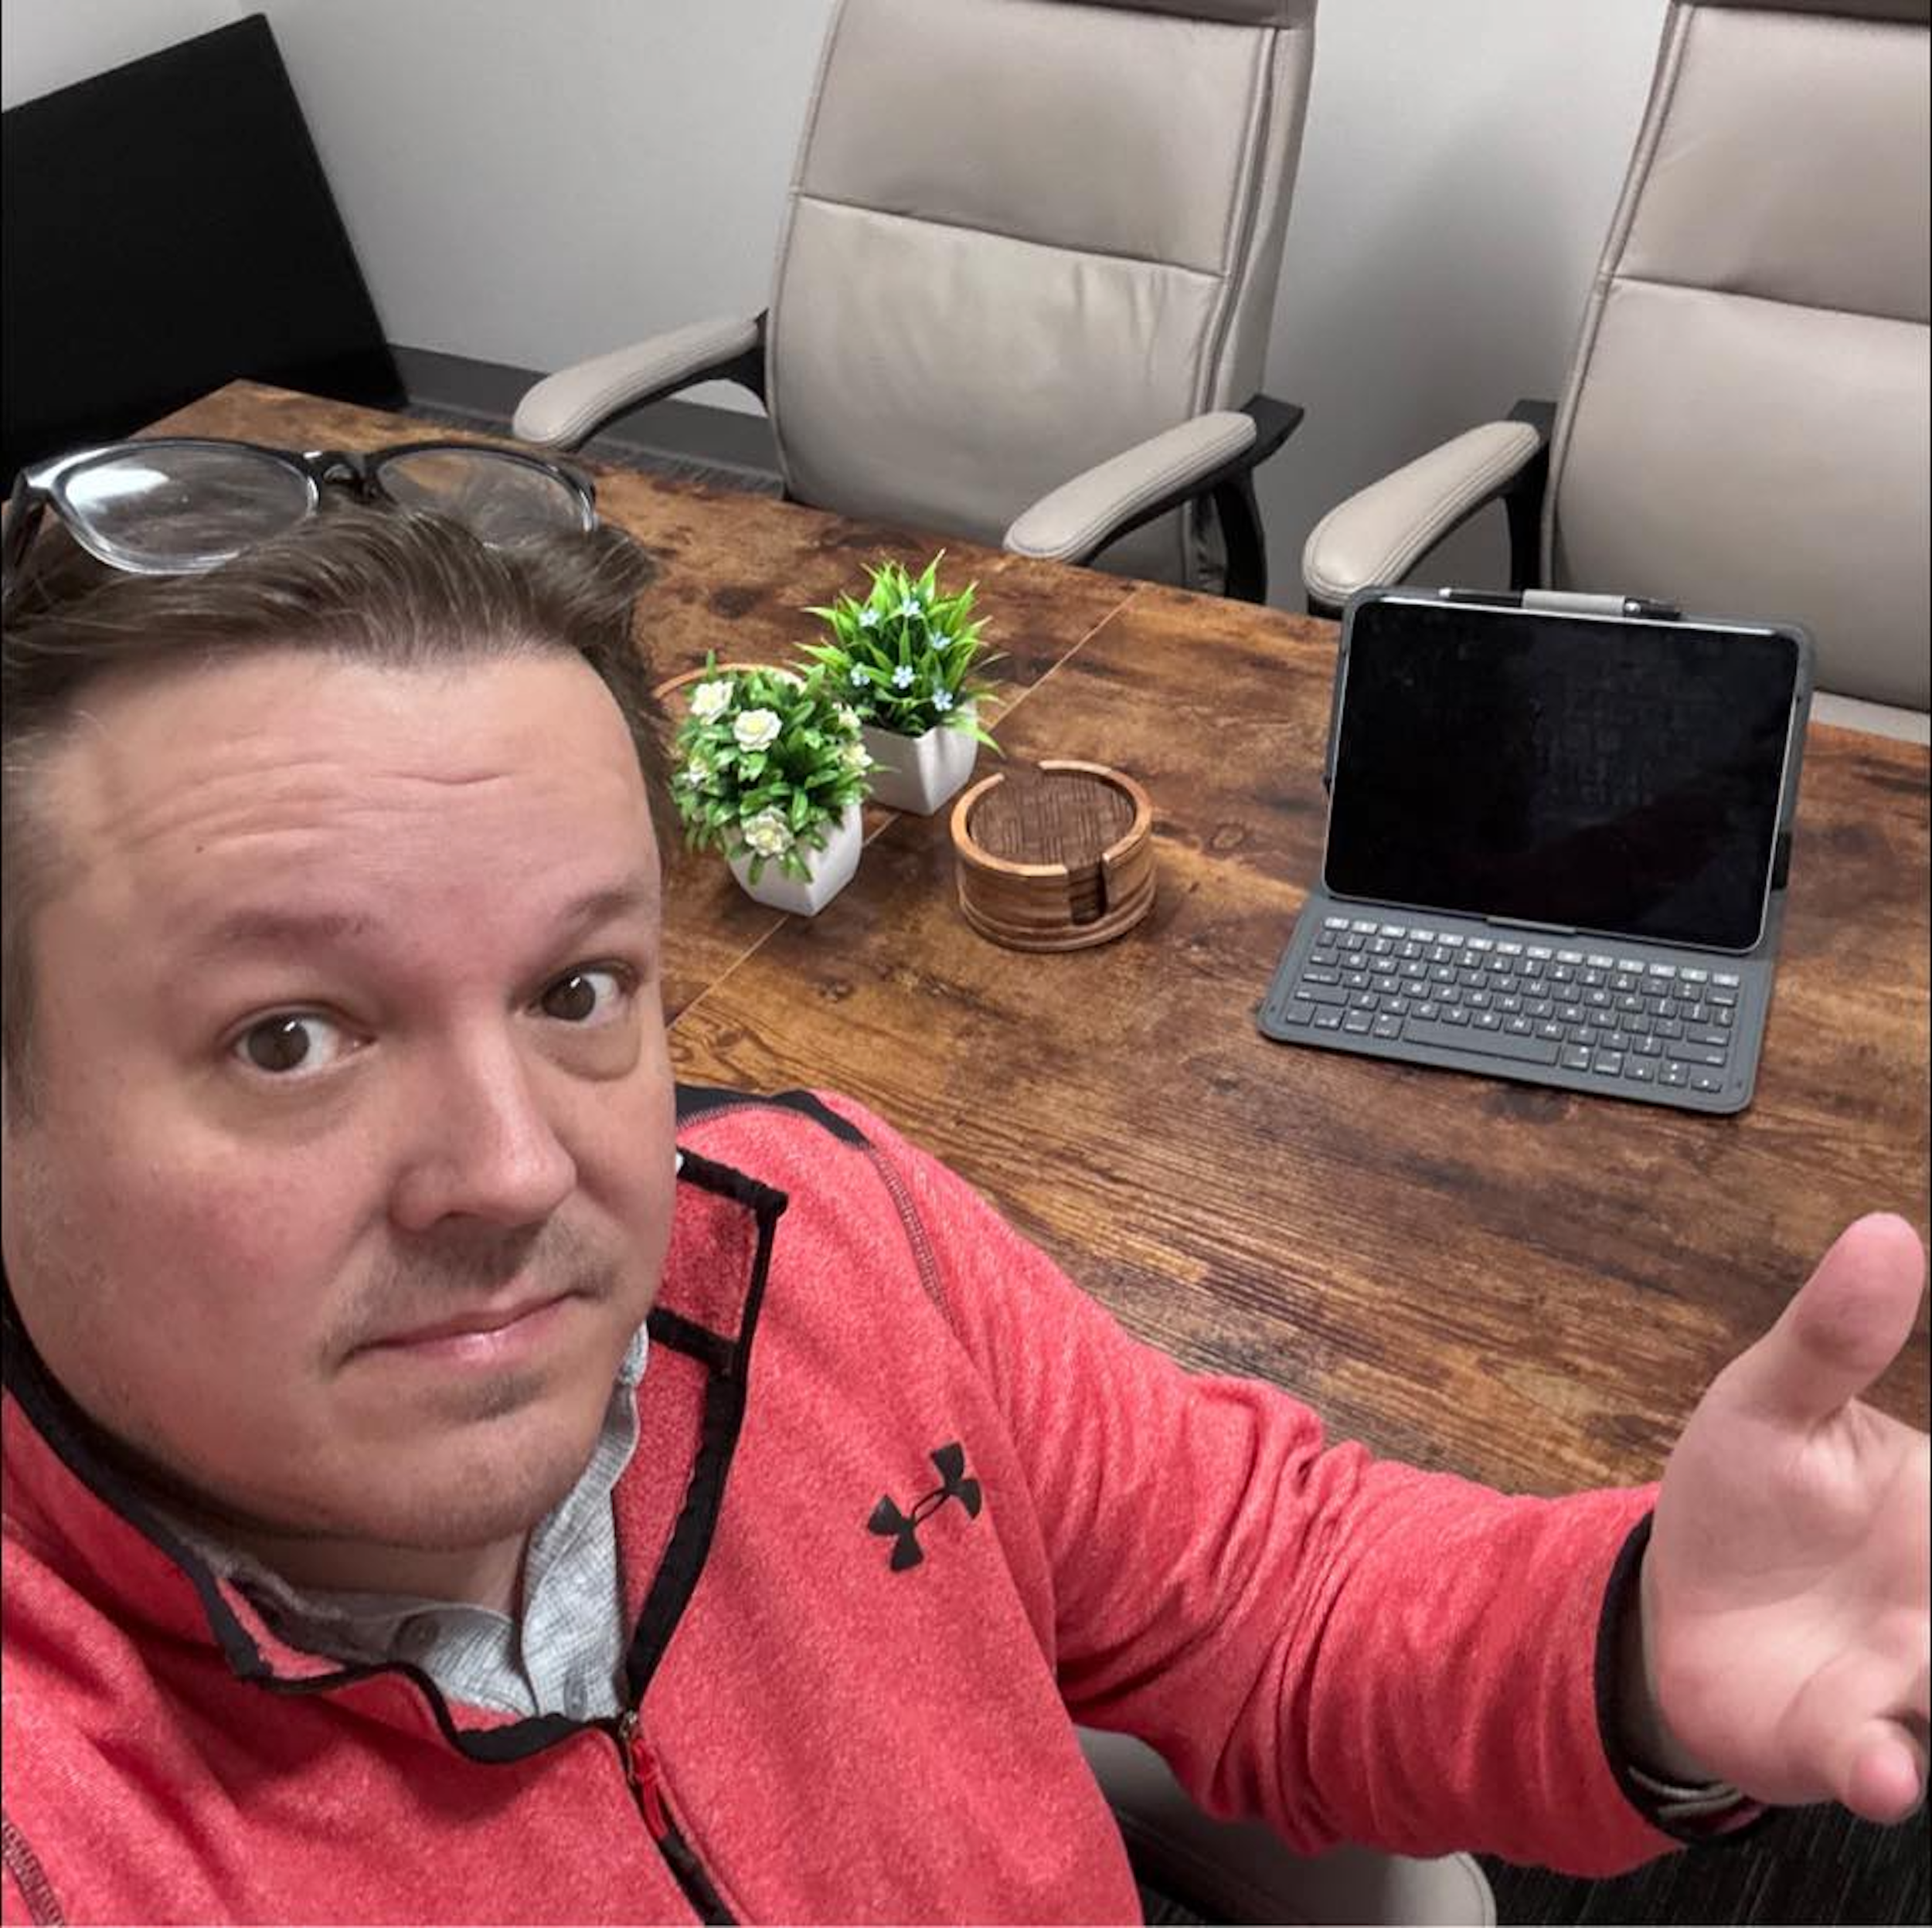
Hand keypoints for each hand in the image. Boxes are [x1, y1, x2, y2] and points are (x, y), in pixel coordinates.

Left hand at [1639, 1214, 1929, 1822]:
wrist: (1679, 1599)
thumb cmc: (1748, 1495)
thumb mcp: (1772, 1402)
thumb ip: (1832, 1337)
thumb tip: (1884, 1233)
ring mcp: (1913, 1685)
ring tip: (1927, 1679)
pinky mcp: (1847, 1744)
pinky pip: (1884, 1766)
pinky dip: (1885, 1773)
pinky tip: (1879, 1769)